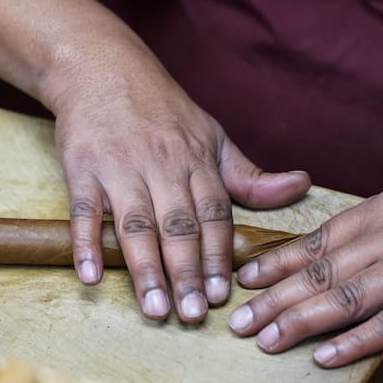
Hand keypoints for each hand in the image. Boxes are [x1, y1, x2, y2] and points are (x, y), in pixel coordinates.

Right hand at [45, 45, 309, 322]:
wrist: (102, 68)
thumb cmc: (160, 108)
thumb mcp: (212, 133)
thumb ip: (248, 173)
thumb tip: (300, 186)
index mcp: (196, 159)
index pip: (213, 214)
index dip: (218, 256)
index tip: (223, 295)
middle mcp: (161, 165)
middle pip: (178, 225)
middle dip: (187, 272)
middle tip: (193, 315)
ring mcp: (119, 167)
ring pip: (136, 223)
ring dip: (146, 268)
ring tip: (154, 308)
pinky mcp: (82, 167)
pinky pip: (84, 209)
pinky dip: (85, 242)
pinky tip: (90, 276)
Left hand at [228, 165, 382, 366]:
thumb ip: (374, 217)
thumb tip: (340, 234)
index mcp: (378, 212)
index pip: (315, 241)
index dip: (276, 263)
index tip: (245, 280)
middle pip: (319, 273)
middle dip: (274, 299)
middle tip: (240, 320)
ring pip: (344, 299)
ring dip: (300, 323)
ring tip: (266, 340)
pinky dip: (356, 342)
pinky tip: (326, 356)